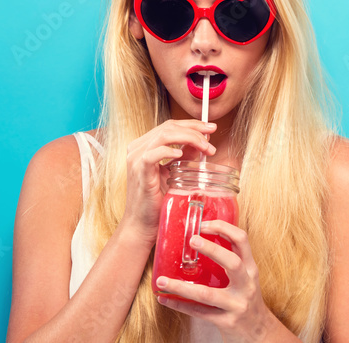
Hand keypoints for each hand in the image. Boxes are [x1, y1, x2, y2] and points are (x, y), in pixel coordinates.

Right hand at [120, 119, 216, 245]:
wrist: (141, 225)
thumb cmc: (156, 203)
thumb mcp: (173, 175)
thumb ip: (183, 158)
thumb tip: (200, 145)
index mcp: (144, 147)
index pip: (169, 126)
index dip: (191, 124)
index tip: (210, 128)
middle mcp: (137, 149)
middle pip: (168, 126)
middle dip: (194, 128)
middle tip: (212, 135)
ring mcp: (136, 159)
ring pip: (164, 135)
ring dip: (189, 138)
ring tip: (205, 148)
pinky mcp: (139, 171)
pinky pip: (154, 153)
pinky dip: (169, 150)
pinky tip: (182, 155)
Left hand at [154, 220, 278, 342]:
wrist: (260, 333)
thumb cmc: (245, 299)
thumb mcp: (244, 277)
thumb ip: (228, 261)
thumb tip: (198, 239)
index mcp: (249, 269)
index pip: (242, 240)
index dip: (223, 228)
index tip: (203, 223)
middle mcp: (246, 285)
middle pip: (232, 262)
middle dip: (212, 249)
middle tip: (191, 240)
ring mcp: (237, 304)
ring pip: (207, 294)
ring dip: (181, 287)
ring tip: (162, 281)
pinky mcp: (227, 322)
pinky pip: (199, 313)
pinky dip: (180, 305)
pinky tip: (165, 299)